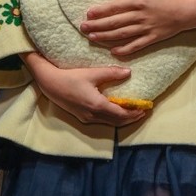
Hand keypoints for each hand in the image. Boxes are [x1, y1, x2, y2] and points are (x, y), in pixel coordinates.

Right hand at [24, 52, 146, 125]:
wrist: (49, 83)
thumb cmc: (70, 77)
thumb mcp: (92, 73)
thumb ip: (111, 73)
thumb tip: (129, 72)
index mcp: (97, 106)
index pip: (122, 114)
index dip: (135, 113)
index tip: (145, 108)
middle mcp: (93, 116)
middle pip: (118, 122)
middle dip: (132, 118)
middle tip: (143, 111)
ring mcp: (87, 118)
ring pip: (110, 123)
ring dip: (123, 119)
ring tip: (133, 112)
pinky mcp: (82, 117)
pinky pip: (103, 121)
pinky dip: (113, 118)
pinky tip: (116, 110)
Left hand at [80, 0, 195, 55]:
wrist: (191, 11)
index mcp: (140, 1)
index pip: (116, 7)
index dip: (101, 10)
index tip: (88, 13)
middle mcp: (141, 16)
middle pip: (115, 22)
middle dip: (98, 25)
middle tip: (83, 28)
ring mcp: (147, 29)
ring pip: (122, 34)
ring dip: (106, 36)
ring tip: (92, 38)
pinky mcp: (153, 38)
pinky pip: (136, 45)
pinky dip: (125, 49)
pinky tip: (113, 51)